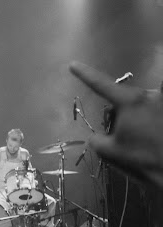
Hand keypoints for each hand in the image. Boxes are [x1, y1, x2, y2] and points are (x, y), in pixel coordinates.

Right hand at [70, 61, 162, 189]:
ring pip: (146, 106)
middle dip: (123, 114)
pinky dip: (153, 121)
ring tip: (145, 140)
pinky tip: (153, 132)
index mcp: (130, 102)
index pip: (101, 84)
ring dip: (142, 120)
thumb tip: (97, 135)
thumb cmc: (142, 161)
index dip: (85, 74)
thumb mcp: (108, 152)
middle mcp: (151, 96)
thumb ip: (97, 138)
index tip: (73, 65)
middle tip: (126, 138)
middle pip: (128, 99)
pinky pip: (156, 112)